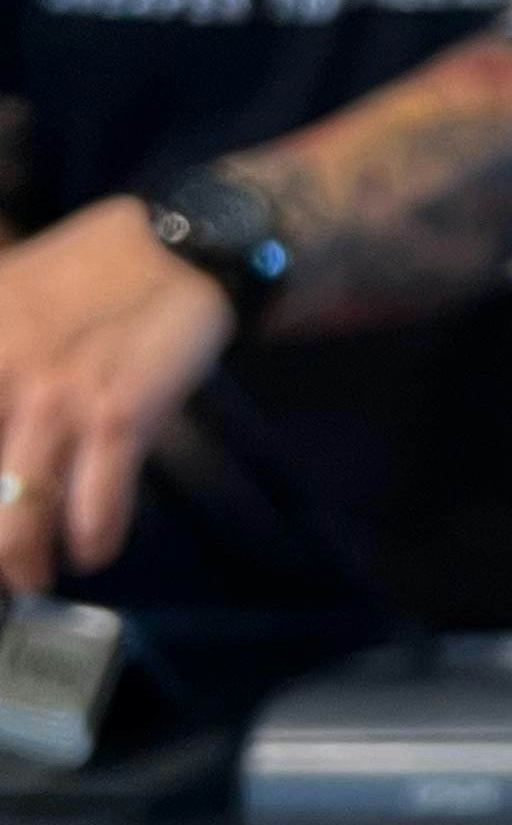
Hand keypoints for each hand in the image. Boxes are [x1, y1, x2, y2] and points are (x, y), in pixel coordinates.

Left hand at [0, 197, 234, 588]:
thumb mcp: (4, 293)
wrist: (180, 247)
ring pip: (20, 505)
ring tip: (33, 577)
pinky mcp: (118, 415)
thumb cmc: (84, 272)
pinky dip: (93, 535)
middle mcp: (3, 370)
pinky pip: (95, 500)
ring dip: (25, 557)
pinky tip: (94, 550)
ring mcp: (57, 398)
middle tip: (3, 564)